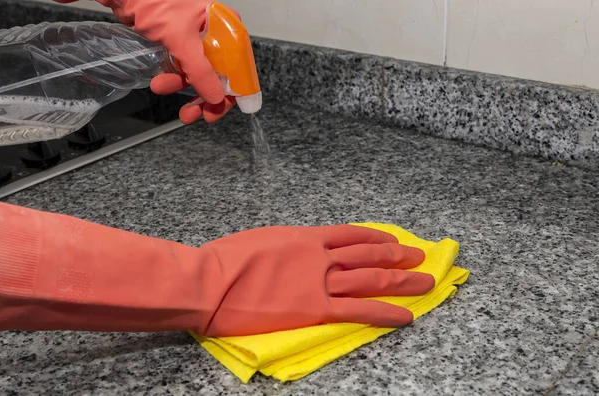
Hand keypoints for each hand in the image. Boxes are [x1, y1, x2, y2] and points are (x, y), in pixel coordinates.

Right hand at [0, 203, 434, 336]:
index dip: (376, 238)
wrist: (211, 282)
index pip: (351, 235)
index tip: (393, 241)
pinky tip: (405, 315)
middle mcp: (320, 256)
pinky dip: (384, 312)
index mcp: (304, 237)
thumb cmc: (225, 260)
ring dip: (400, 280)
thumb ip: (285, 247)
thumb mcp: (259, 241)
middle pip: (368, 255)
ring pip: (370, 279)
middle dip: (397, 257)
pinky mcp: (316, 308)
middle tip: (420, 256)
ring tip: (424, 281)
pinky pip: (359, 309)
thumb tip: (293, 252)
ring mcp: (320, 280)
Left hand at [59, 0, 238, 122]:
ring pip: (199, 75)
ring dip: (180, 87)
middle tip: (190, 115)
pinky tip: (160, 82)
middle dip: (202, 96)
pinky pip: (184, 69)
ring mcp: (200, 41)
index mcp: (227, 28)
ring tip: (160, 88)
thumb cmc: (156, 3)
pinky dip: (173, 78)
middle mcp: (218, 35)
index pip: (239, 68)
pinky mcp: (182, 44)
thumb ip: (201, 72)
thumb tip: (217, 98)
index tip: (216, 111)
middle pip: (220, 76)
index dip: (230, 93)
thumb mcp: (181, 40)